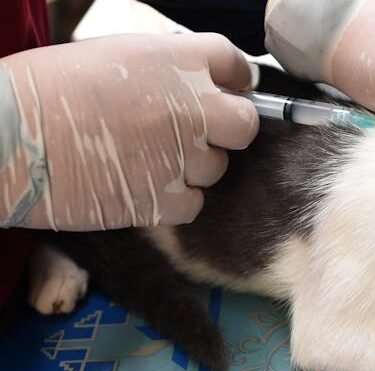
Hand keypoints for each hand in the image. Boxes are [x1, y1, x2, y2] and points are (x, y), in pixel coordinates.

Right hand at [0, 33, 257, 229]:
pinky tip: (140, 185)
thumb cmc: (47, 90)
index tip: (226, 92)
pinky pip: (193, 203)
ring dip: (191, 166)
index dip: (232, 81)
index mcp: (177, 60)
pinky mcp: (166, 200)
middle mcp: (191, 106)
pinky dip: (174, 199)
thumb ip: (165, 70)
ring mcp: (183, 156)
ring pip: (215, 167)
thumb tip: (197, 85)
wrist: (7, 137)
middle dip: (226, 129)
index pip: (234, 65)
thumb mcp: (113, 55)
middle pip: (243, 124)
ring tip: (144, 158)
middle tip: (194, 134)